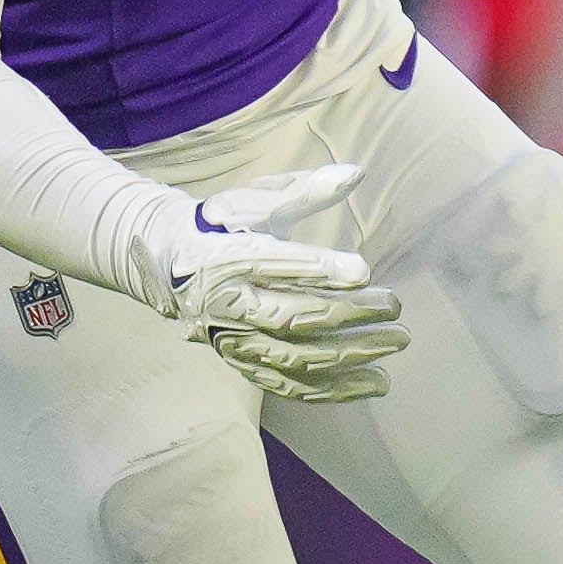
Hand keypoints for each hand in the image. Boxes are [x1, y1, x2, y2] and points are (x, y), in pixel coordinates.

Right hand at [160, 162, 403, 401]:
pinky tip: (374, 383)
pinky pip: (288, 384)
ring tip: (395, 343)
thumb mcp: (254, 202)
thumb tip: (354, 173)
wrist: (166, 264)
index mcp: (221, 257)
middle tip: (394, 306)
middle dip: (348, 315)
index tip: (362, 270)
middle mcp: (223, 304)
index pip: (270, 265)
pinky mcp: (241, 362)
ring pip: (294, 358)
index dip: (317, 270)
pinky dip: (334, 390)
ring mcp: (231, 339)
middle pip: (289, 318)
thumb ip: (304, 191)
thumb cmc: (219, 227)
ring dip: (350, 356)